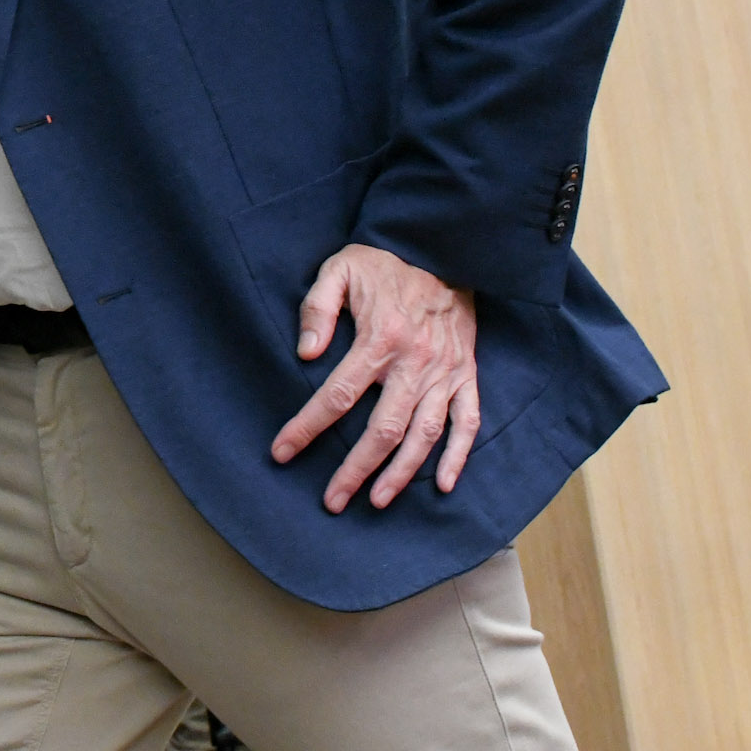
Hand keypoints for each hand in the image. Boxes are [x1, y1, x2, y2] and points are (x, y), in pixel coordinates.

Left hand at [272, 243, 481, 512]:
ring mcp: (445, 373)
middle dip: (355, 469)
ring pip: (424, 435)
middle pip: (382, 430)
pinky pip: (468, 422)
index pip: (337, 396)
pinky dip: (458, 456)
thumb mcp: (339, 269)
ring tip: (376, 501)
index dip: (306, 427)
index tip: (282, 452)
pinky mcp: (468, 375)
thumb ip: (317, 308)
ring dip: (401, 473)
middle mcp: (415, 363)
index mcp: (379, 340)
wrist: (444, 248)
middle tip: (332, 501)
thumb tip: (305, 354)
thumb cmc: (383, 263)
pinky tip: (441, 485)